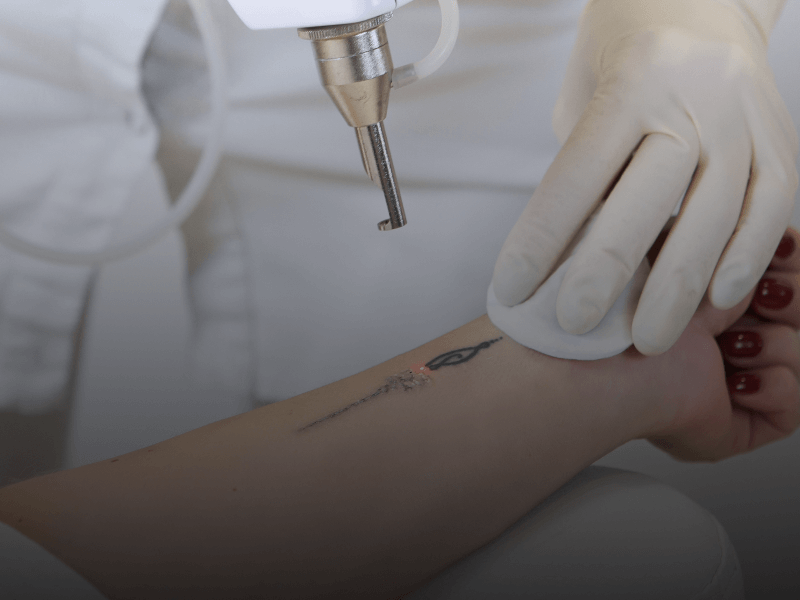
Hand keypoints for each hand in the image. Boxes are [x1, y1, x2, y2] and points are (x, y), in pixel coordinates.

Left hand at [492, 0, 798, 354]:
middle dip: (605, 274)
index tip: (514, 288)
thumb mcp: (583, 92)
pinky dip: (744, 258)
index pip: (578, 176)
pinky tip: (717, 300)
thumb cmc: (626, 49)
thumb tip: (571, 250)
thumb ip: (584, 167)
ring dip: (677, 288)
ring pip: (713, 217)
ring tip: (646, 338)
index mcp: (633, 81)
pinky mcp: (781, 136)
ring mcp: (745, 117)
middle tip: (576, 325)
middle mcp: (694, 97)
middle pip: (646, 202)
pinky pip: (770, 207)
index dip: (542, 241)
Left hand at [636, 228, 799, 461]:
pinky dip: (769, 386)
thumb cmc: (636, 307)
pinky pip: (794, 404)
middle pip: (795, 316)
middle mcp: (722, 339)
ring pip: (798, 354)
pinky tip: (729, 383)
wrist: (619, 365)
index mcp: (709, 300)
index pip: (775, 280)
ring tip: (724, 347)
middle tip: (762, 300)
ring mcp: (734, 382)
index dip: (783, 265)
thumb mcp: (693, 252)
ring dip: (770, 345)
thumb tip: (772, 236)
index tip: (778, 251)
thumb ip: (734, 241)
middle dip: (788, 300)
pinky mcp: (743, 425)